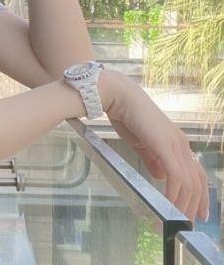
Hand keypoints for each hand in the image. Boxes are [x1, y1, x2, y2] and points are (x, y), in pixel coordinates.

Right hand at [106, 74, 209, 222]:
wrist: (118, 96)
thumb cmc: (127, 115)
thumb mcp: (141, 143)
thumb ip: (152, 159)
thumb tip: (161, 177)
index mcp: (177, 142)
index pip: (196, 174)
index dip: (200, 196)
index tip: (197, 214)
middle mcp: (182, 144)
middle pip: (197, 182)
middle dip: (193, 206)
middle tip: (185, 224)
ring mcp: (176, 144)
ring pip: (189, 183)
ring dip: (183, 204)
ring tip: (174, 220)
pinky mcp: (165, 146)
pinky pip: (176, 177)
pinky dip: (174, 194)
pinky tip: (167, 206)